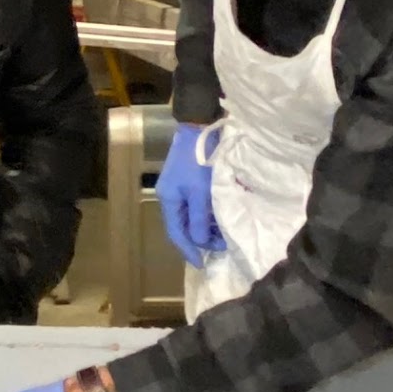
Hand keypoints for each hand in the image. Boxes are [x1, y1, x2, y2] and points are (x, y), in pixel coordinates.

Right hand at [156, 122, 224, 267]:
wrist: (199, 127)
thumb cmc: (200, 162)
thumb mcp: (201, 193)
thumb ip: (200, 220)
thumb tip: (202, 242)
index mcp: (169, 200)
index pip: (177, 234)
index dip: (189, 250)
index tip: (202, 264)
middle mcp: (171, 196)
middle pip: (183, 226)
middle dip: (201, 240)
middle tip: (221, 247)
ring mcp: (179, 188)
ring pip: (191, 217)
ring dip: (206, 227)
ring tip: (223, 235)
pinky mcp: (189, 181)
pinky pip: (196, 206)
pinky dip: (207, 215)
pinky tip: (219, 218)